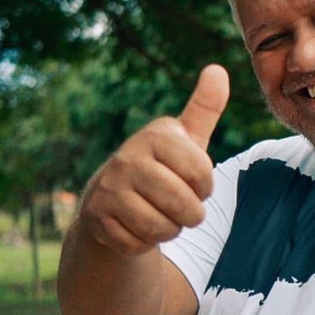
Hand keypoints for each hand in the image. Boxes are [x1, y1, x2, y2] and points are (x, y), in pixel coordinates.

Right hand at [78, 64, 229, 255]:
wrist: (112, 198)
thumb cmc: (162, 166)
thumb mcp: (186, 139)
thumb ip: (204, 108)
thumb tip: (217, 69)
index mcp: (155, 136)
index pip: (201, 172)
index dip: (205, 187)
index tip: (194, 183)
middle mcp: (127, 158)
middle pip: (184, 205)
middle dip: (191, 215)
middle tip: (180, 207)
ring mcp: (108, 189)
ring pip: (162, 229)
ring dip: (169, 230)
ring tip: (161, 216)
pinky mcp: (97, 218)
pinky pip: (138, 245)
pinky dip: (144, 244)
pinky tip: (137, 227)